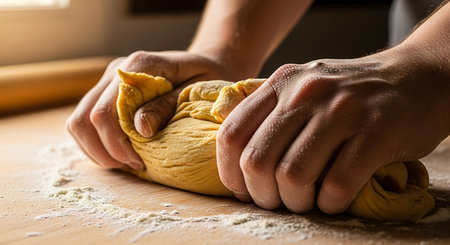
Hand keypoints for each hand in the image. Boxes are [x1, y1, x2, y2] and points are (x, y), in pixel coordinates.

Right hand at [67, 50, 241, 170]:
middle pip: (83, 120)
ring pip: (78, 125)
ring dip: (99, 151)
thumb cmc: (205, 81)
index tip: (140, 162)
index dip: (116, 143)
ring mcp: (108, 82)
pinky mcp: (107, 95)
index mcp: (138, 66)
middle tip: (134, 166)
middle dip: (105, 152)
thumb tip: (140, 129)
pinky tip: (124, 153)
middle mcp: (117, 71)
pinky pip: (85, 126)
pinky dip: (99, 146)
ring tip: (129, 162)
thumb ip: (166, 107)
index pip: (104, 110)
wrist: (204, 67)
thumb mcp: (197, 92)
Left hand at [216, 45, 449, 213]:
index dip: (229, 173)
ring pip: (293, 177)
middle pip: (257, 161)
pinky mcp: (377, 132)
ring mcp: (342, 110)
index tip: (243, 190)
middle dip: (262, 195)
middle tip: (277, 201)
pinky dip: (329, 204)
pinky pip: (336, 186)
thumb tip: (238, 163)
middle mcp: (306, 92)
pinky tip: (333, 200)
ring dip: (296, 203)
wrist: (415, 77)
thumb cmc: (351, 92)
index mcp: (282, 83)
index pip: (232, 134)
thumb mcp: (305, 86)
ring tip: (306, 201)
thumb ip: (272, 113)